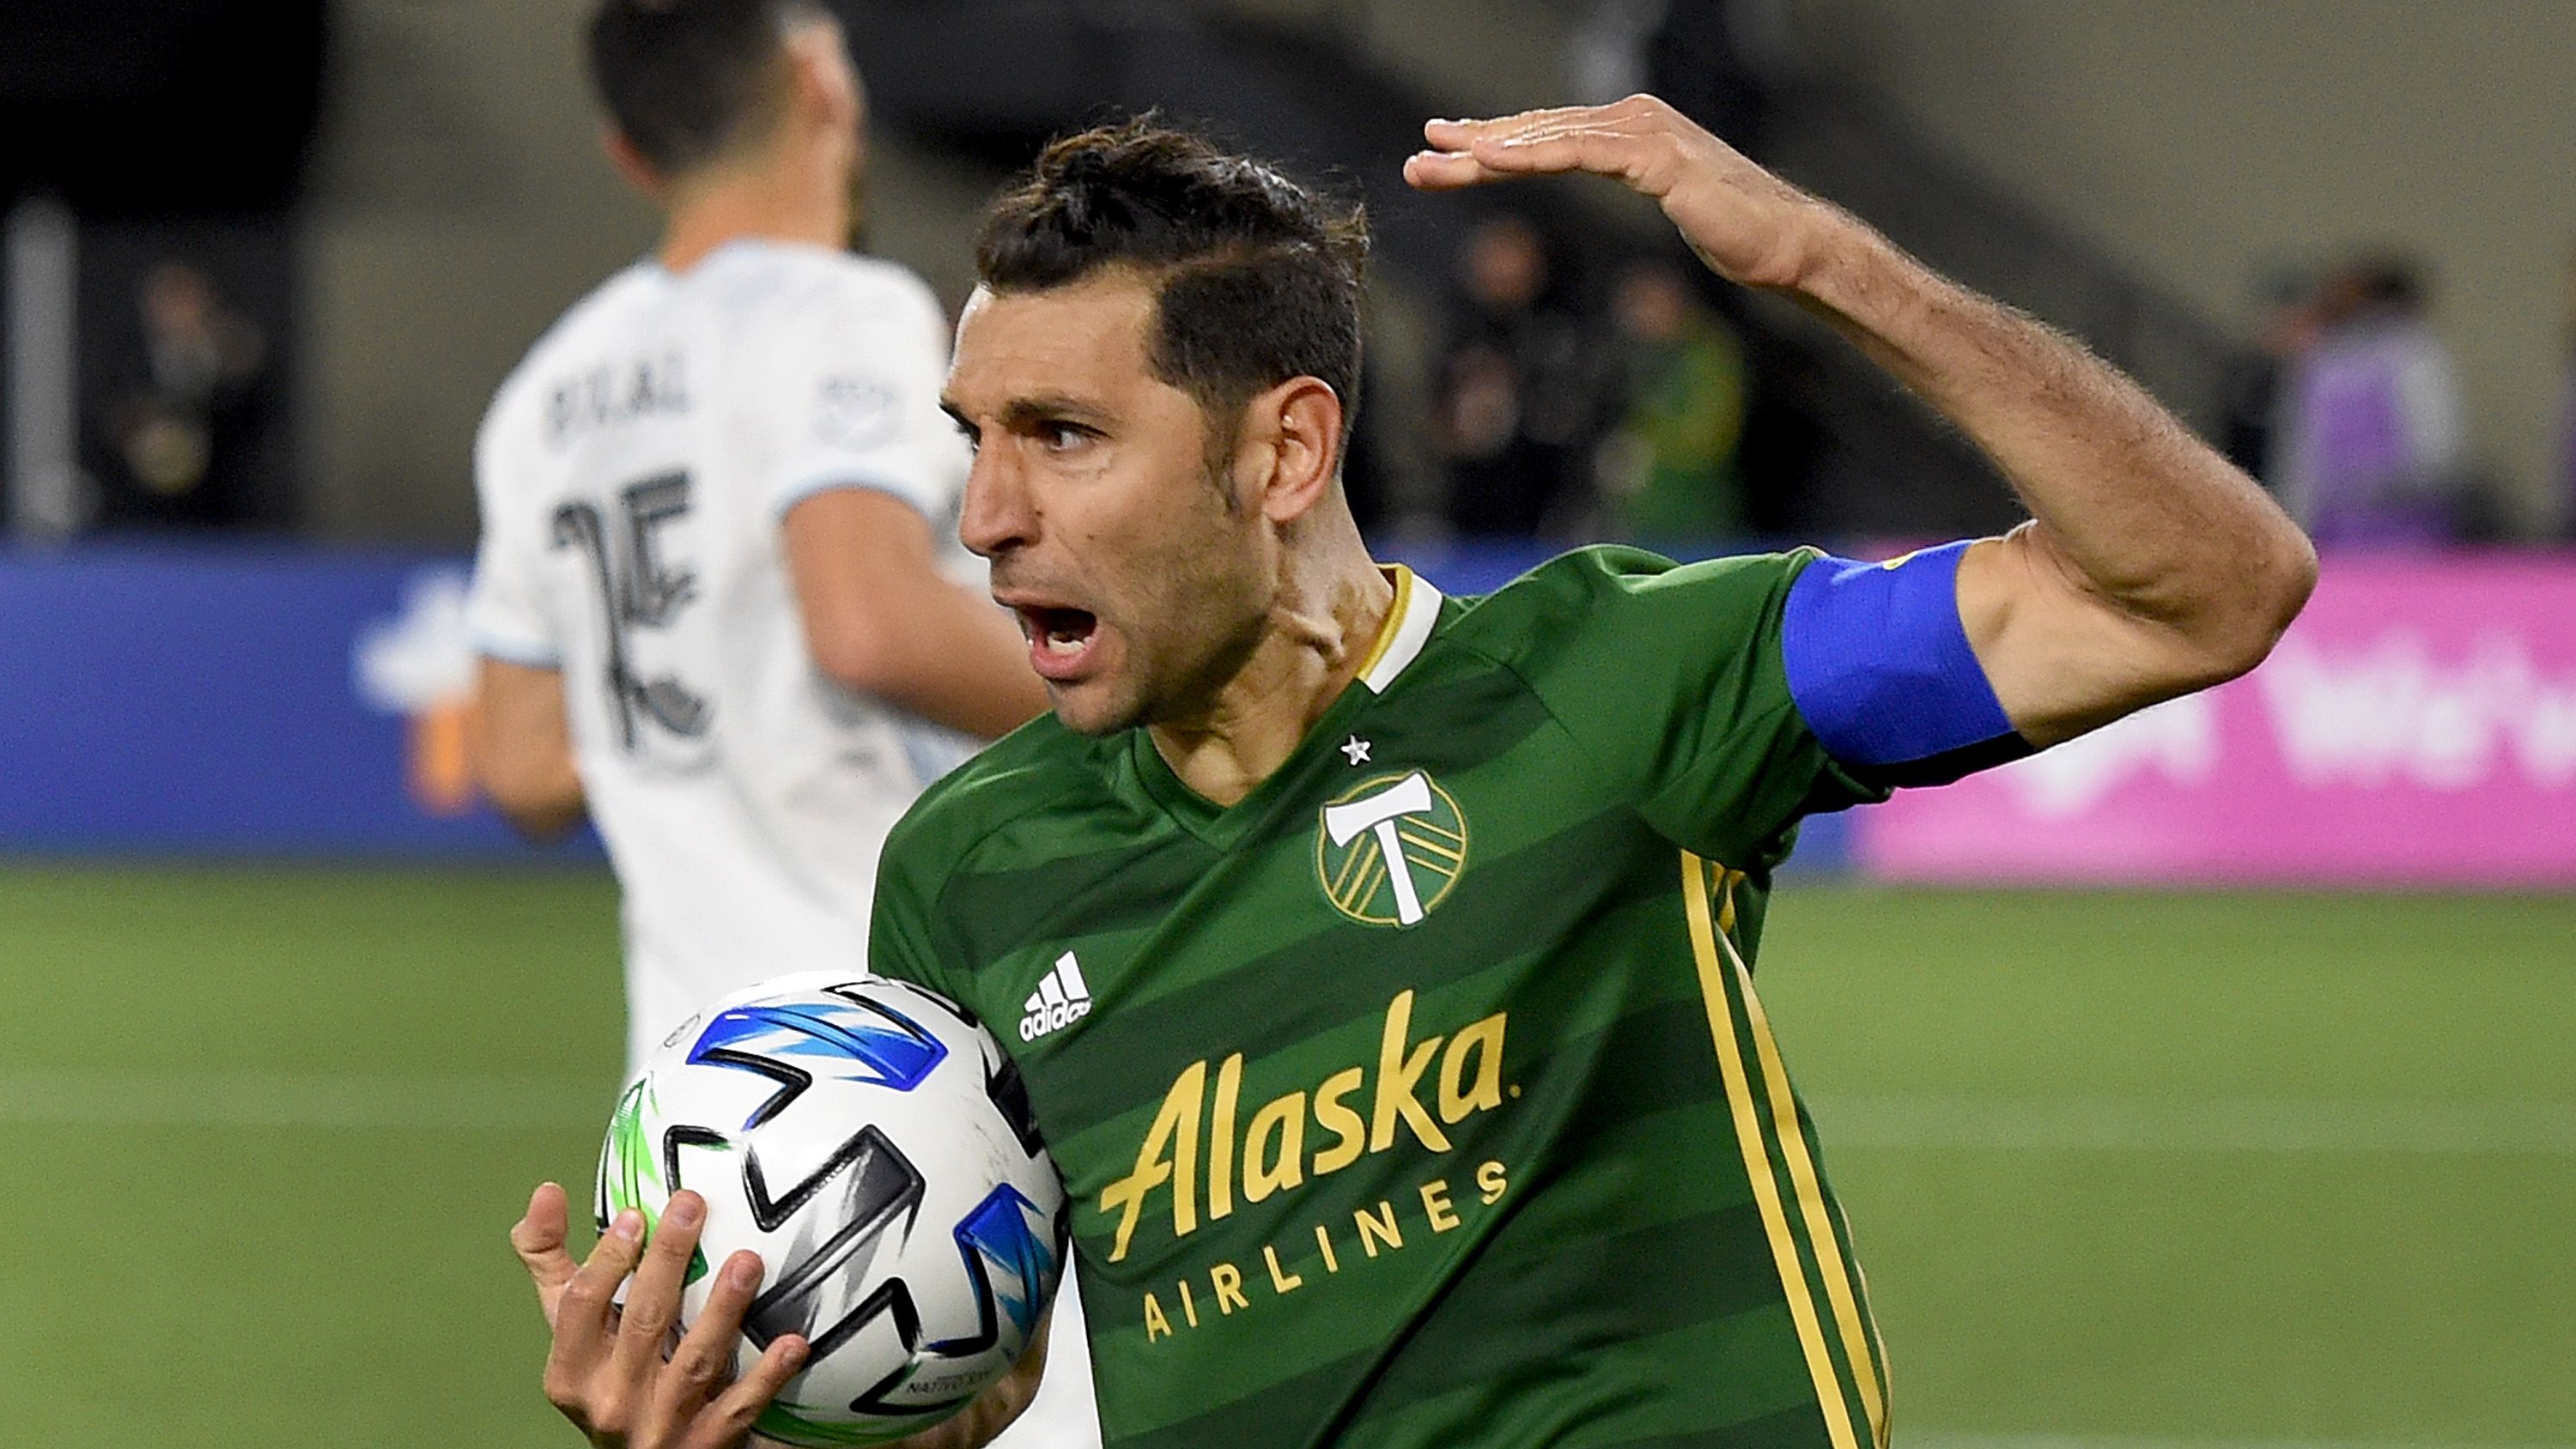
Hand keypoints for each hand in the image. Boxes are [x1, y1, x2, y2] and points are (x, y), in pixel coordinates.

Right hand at [510, 1183, 808, 1447]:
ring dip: (723, 1310)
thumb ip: (553, 1263)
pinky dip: (767, 1376)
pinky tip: (793, 1343)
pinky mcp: (706, 1443)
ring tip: (746, 1262)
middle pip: (643, 1322)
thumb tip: (545, 1193)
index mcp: (571, 1371)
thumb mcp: (571, 1330)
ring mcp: (661, 1424)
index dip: (607, 1260)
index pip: (581, 1307)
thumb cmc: (605, 1380)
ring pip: (694, 1362)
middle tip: (692, 1206)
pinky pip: (739, 1407)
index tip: (636, 1215)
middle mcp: (612, 1400)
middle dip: (668, 1262)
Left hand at [1402, 95, 1835, 291]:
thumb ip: (1638, 182)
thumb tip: (1621, 181)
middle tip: (1419, 155)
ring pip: (1547, 139)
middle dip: (1473, 146)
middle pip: (1537, 132)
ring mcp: (1645, 132)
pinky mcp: (1656, 156)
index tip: (1444, 155)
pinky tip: (1491, 159)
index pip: (1547, 135)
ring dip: (1486, 150)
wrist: (1788, 244)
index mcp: (1632, 129)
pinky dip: (1531, 154)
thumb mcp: (1669, 203)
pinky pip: (1579, 153)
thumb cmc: (1737, 232)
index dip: (1493, 144)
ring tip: (1436, 160)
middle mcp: (1633, 119)